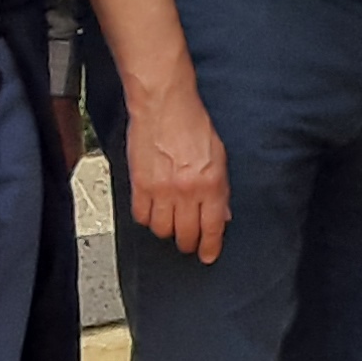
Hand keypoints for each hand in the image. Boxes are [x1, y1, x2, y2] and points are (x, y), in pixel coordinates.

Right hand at [121, 65, 232, 264]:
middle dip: (189, 243)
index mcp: (211, 183)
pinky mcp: (139, 185)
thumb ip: (220, 189)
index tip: (208, 255)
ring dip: (167, 231)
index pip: (212, 228)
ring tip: (171, 223)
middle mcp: (187, 191)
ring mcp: (161, 190)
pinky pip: (141, 216)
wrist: (164, 105)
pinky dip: (147, 218)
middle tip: (189, 241)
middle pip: (186, 234)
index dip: (210, 247)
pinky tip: (153, 211)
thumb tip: (222, 214)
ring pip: (162, 230)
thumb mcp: (219, 156)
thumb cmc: (192, 123)